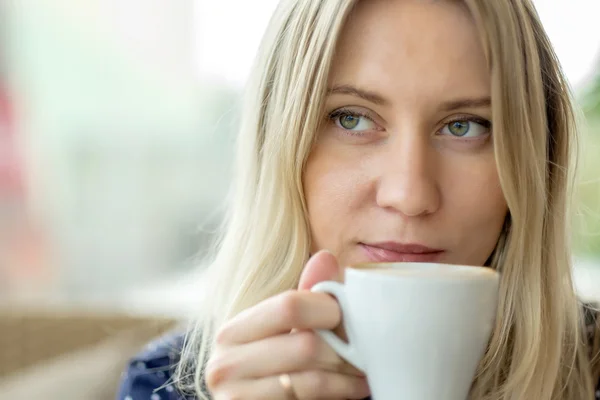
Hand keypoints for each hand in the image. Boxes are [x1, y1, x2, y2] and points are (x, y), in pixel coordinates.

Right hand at [205, 250, 369, 398]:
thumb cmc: (272, 371)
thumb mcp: (283, 332)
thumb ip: (304, 297)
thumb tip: (325, 257)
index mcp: (231, 332)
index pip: (289, 306)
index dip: (329, 308)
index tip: (349, 313)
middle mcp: (224, 365)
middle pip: (307, 346)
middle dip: (346, 347)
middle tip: (367, 346)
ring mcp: (235, 398)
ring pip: (314, 379)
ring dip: (349, 374)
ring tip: (365, 367)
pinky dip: (342, 393)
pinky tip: (354, 387)